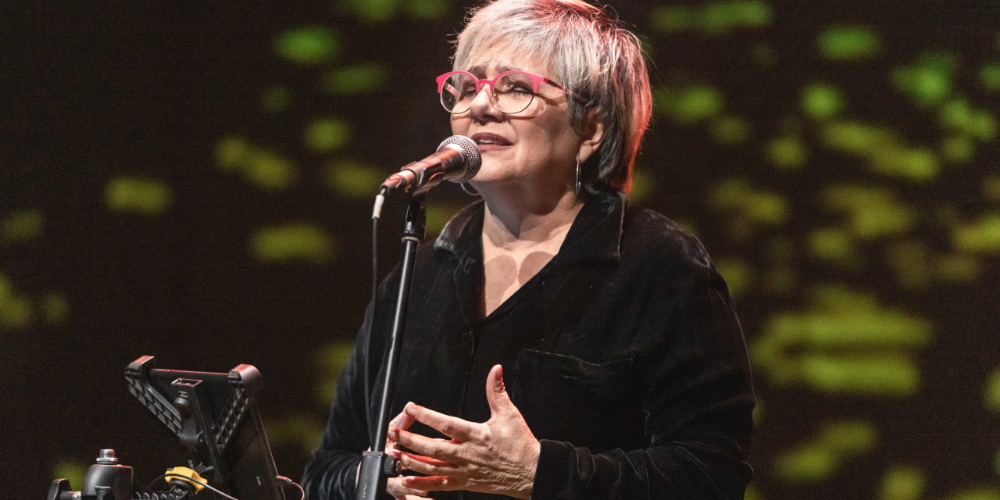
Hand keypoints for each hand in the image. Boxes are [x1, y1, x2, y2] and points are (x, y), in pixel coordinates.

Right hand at [355, 409, 430, 499]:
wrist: (367, 472)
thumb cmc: (381, 450)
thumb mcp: (388, 435)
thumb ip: (400, 423)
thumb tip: (410, 406)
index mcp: (383, 459)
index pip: (389, 460)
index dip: (398, 461)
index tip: (405, 460)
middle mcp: (387, 476)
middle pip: (396, 484)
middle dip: (410, 485)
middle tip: (424, 487)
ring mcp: (393, 488)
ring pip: (402, 495)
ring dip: (414, 495)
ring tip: (426, 494)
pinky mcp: (399, 495)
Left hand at [389, 364, 540, 498]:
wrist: (531, 473)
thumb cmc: (520, 445)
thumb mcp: (509, 414)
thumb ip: (497, 391)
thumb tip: (495, 370)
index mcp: (476, 435)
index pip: (447, 424)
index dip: (427, 415)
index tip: (411, 407)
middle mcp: (467, 454)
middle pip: (432, 448)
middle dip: (410, 439)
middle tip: (393, 432)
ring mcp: (464, 471)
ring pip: (432, 468)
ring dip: (412, 461)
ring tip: (395, 455)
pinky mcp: (464, 483)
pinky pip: (440, 485)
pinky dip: (423, 484)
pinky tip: (408, 481)